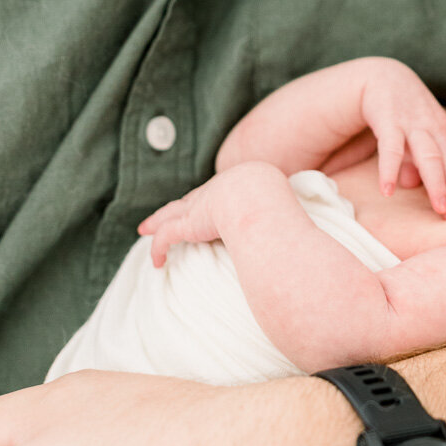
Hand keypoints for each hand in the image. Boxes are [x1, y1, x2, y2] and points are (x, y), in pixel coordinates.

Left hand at [138, 161, 278, 265]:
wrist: (256, 199)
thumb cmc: (276, 202)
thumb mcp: (284, 199)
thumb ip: (285, 209)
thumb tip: (300, 225)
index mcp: (239, 182)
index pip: (218, 192)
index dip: (207, 199)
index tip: (204, 205)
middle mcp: (215, 190)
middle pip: (190, 200)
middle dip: (178, 207)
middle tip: (166, 214)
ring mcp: (199, 205)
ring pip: (171, 215)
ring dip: (157, 222)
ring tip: (145, 228)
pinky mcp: (188, 223)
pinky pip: (166, 237)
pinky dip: (158, 249)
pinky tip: (156, 263)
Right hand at [359, 61, 445, 217]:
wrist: (381, 75)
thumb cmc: (402, 110)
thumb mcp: (414, 134)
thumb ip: (415, 158)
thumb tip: (412, 184)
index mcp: (443, 129)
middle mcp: (433, 125)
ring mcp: (413, 121)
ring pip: (429, 155)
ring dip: (437, 182)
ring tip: (439, 208)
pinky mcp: (388, 118)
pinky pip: (391, 147)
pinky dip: (390, 169)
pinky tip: (387, 191)